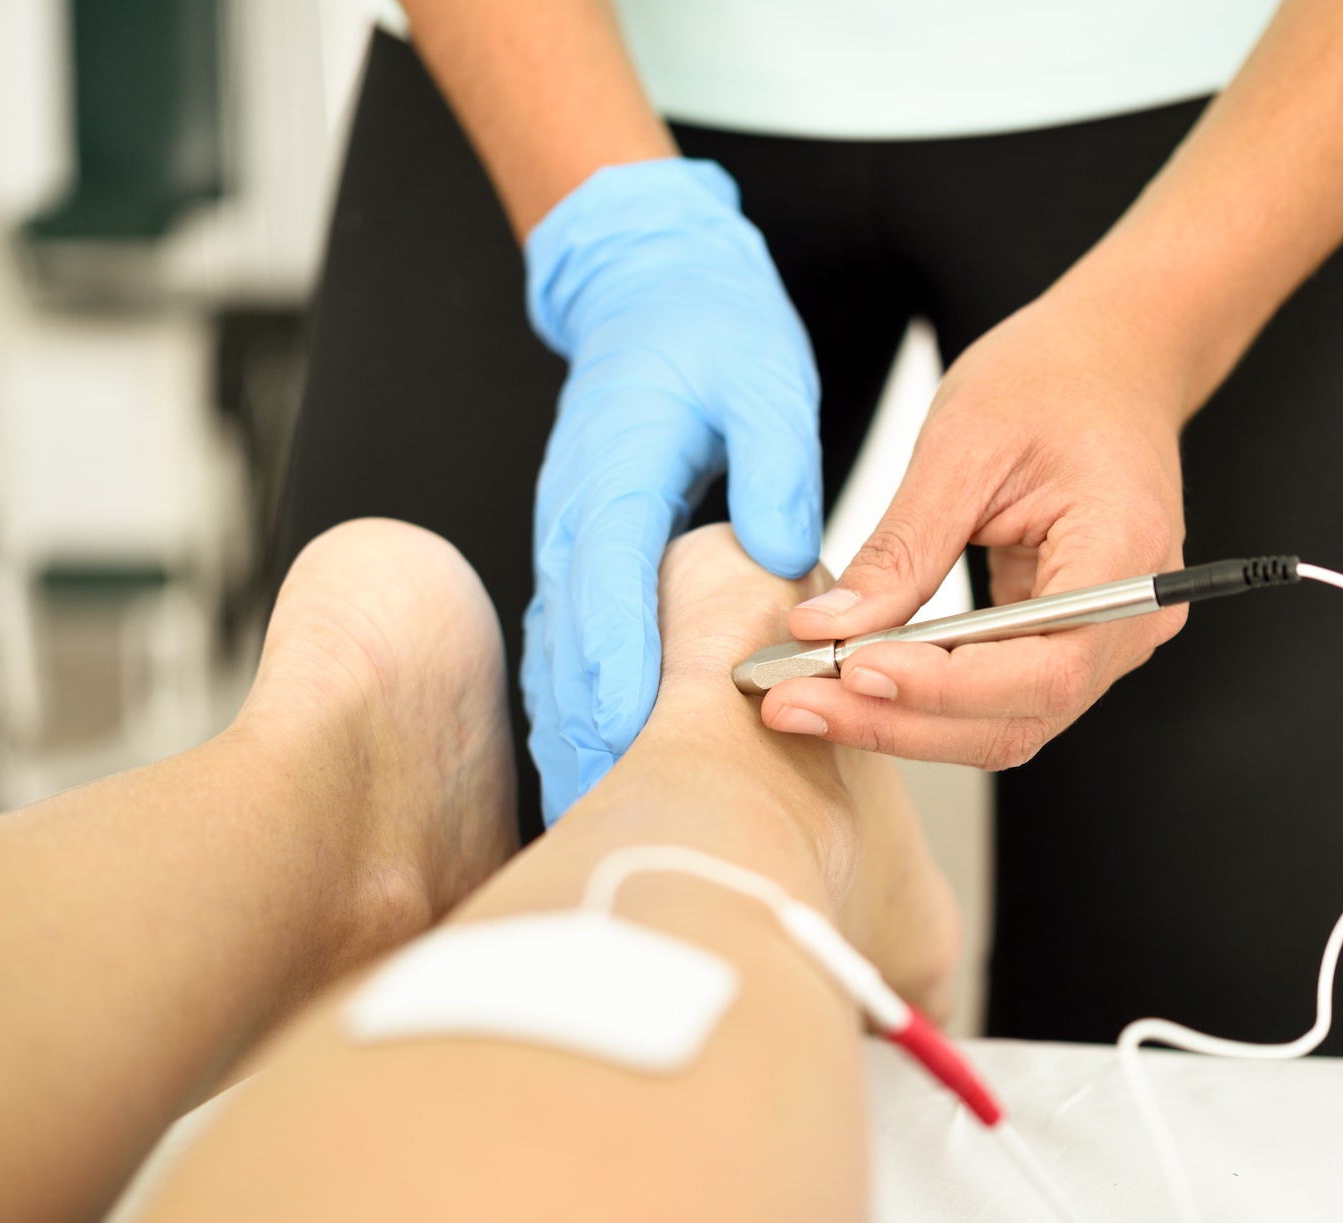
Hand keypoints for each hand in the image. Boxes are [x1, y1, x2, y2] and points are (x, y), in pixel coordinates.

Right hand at [522, 158, 821, 822]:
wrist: (647, 287)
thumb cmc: (711, 329)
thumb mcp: (765, 378)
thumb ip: (775, 466)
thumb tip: (788, 553)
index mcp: (615, 475)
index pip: (606, 586)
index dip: (612, 665)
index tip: (624, 734)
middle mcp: (574, 516)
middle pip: (567, 642)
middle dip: (585, 728)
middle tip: (611, 814)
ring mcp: (567, 538)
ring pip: (555, 654)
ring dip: (571, 732)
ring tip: (594, 816)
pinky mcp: (580, 555)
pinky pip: (566, 643)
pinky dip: (573, 705)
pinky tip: (592, 763)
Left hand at [764, 278, 1188, 768]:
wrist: (1110, 359)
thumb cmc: (1052, 379)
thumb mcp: (963, 444)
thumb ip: (900, 548)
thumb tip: (824, 628)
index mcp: (1125, 554)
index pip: (1045, 667)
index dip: (944, 688)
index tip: (851, 670)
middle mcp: (1131, 618)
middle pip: (1020, 717)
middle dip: (900, 721)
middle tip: (794, 703)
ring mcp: (1107, 640)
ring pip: (1004, 723)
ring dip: (902, 723)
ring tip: (805, 701)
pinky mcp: (1068, 642)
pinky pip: (997, 696)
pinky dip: (921, 698)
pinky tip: (849, 685)